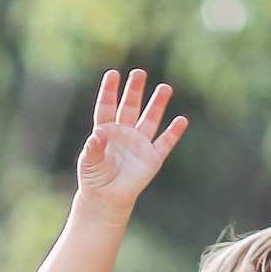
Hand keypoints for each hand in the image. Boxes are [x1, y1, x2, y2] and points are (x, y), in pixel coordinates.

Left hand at [76, 68, 186, 211]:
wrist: (107, 198)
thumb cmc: (94, 177)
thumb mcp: (88, 161)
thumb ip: (93, 147)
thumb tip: (97, 133)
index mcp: (106, 130)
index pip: (108, 106)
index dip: (110, 90)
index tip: (113, 74)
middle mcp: (124, 132)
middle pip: (130, 106)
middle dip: (135, 90)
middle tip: (139, 73)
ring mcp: (139, 144)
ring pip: (150, 119)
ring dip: (157, 104)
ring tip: (165, 88)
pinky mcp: (152, 158)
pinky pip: (165, 142)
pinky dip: (173, 132)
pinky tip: (181, 120)